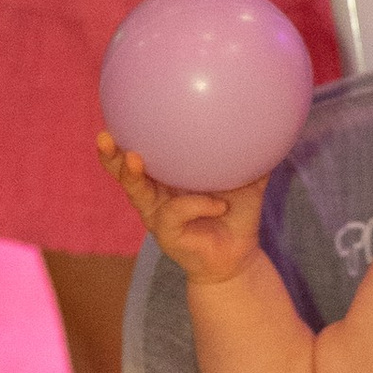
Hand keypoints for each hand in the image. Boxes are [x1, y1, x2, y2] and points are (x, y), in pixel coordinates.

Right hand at [96, 138, 267, 282]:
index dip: (126, 139)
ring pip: (137, 192)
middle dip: (111, 155)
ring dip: (132, 174)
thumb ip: (251, 157)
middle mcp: (156, 196)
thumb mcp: (247, 182)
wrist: (239, 255)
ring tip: (133, 158)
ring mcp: (158, 215)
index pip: (141, 154)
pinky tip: (218, 205)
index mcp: (168, 179)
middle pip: (124, 173)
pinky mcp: (166, 234)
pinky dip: (198, 204)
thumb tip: (267, 124)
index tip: (115, 117)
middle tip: (105, 136)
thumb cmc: (238, 215)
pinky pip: (176, 211)